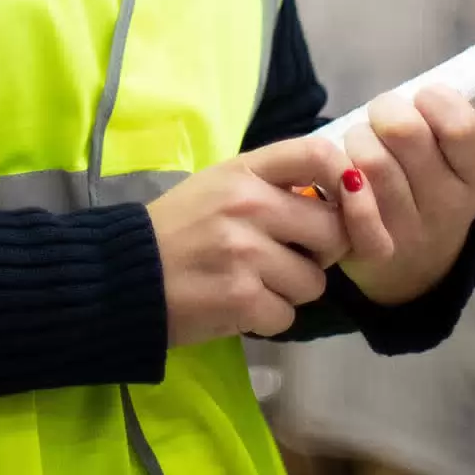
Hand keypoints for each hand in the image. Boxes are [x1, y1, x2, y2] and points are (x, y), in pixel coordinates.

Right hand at [147, 133, 392, 344]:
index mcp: (244, 170)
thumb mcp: (221, 187)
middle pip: (333, 230)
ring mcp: (245, 252)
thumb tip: (343, 199)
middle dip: (320, 252)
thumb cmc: (179, 228)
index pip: (319, 155)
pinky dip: (268, 318)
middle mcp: (248, 204)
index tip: (343, 205)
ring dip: (291, 290)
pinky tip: (238, 306)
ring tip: (253, 282)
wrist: (125, 275)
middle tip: (288, 257)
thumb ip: (275, 187)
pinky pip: (287, 315)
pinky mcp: (240, 299)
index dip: (349, 182)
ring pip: (314, 281)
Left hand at [336, 66, 474, 307]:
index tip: (425, 97)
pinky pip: (353, 212)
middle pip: (405, 134)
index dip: (434, 100)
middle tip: (384, 116)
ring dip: (356, 139)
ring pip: (369, 161)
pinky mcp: (373, 249)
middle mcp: (448, 205)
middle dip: (386, 110)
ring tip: (361, 143)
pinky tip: (343, 174)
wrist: (417, 264)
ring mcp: (411, 229)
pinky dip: (340, 183)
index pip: (460, 126)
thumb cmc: (449, 186)